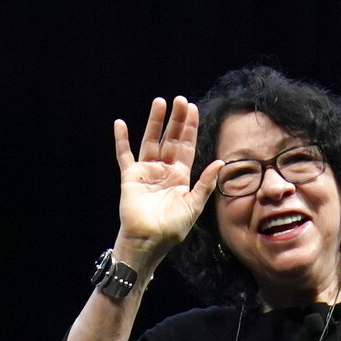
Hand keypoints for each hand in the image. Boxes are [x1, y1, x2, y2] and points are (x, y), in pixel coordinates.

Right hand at [114, 96, 223, 264]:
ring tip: (159, 102)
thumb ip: (205, 184)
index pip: (187, 146)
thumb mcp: (194, 205)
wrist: (150, 240)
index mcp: (181, 176)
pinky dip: (121, 140)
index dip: (190, 128)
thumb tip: (220, 163)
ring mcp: (147, 171)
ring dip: (154, 122)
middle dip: (176, 120)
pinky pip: (124, 155)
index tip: (193, 109)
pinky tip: (120, 124)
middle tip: (180, 100)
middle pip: (171, 138)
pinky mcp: (130, 177)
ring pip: (151, 140)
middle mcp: (165, 170)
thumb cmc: (173, 228)